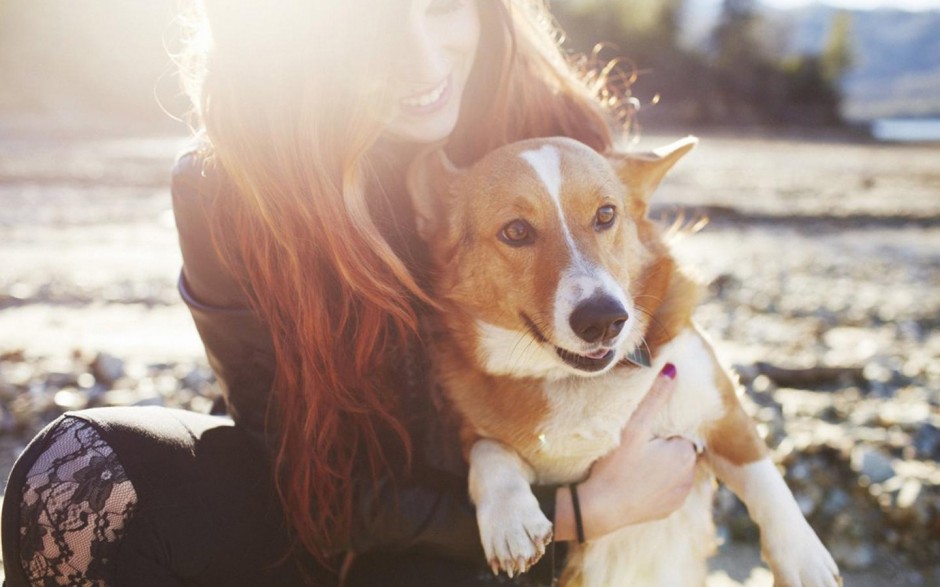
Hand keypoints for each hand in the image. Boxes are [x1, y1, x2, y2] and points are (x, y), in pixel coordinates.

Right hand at [554, 364, 697, 540]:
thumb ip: (655, 397)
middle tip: (637, 446)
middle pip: (678, 451)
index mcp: (686, 453)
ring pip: (674, 471)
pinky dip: (656, 485)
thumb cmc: (616, 465)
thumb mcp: (634, 427)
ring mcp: (679, 496)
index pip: (680, 433)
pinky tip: (636, 481)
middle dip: (664, 447)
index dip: (662, 431)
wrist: (599, 509)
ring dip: (661, 466)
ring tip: (635, 464)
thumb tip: (674, 369)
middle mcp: (689, 477)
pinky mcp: (667, 510)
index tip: (643, 434)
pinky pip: (667, 490)